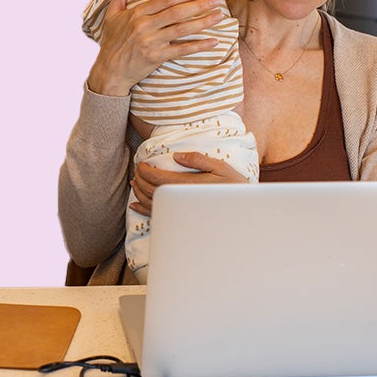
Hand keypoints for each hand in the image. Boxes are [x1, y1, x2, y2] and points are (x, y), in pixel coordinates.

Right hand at [86, 0, 224, 96]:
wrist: (109, 71)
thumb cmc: (112, 41)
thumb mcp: (112, 14)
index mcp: (136, 13)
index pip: (165, 0)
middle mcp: (144, 26)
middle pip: (177, 12)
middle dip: (199, 5)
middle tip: (216, 0)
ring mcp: (151, 42)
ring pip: (181, 29)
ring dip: (203, 22)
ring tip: (218, 16)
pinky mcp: (156, 57)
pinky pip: (181, 50)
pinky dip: (198, 46)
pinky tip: (213, 42)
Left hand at [129, 153, 248, 216]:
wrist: (242, 211)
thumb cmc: (232, 186)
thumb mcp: (220, 167)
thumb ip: (198, 160)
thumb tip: (177, 156)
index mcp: (188, 185)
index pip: (158, 178)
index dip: (146, 171)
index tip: (142, 163)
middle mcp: (181, 200)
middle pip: (152, 190)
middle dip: (140, 179)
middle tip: (137, 170)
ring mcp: (180, 212)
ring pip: (152, 204)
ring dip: (139, 192)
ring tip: (135, 182)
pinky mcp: (180, 219)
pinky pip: (157, 216)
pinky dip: (142, 210)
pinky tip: (135, 205)